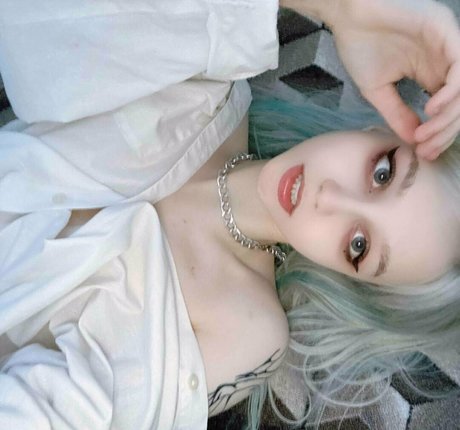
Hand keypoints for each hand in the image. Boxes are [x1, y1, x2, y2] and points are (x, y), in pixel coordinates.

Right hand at [328, 0, 459, 158]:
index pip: (447, 108)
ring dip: (449, 117)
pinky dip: (451, 92)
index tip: (424, 153)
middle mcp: (444, 60)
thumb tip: (412, 140)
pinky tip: (432, 109)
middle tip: (426, 149)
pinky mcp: (444, 29)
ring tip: (426, 133)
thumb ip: (397, 113)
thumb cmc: (360, 45)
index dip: (440, 133)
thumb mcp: (378, 90)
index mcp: (431, 72)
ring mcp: (447, 45)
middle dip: (445, 131)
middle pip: (459, 103)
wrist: (346, 15)